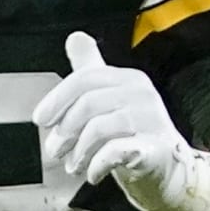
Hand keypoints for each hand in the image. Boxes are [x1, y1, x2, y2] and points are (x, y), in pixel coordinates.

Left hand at [36, 31, 187, 201]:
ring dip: (79, 151)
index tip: (41, 120)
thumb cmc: (134, 136)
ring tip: (74, 165)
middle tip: (55, 150)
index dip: (57, 100)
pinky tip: (92, 173)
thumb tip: (75, 37)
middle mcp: (142, 95)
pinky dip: (97, 165)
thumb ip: (91, 70)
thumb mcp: (110, 98)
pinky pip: (115, 152)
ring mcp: (152, 121)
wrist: (168, 171)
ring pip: (99, 128)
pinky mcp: (156, 149)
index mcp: (129, 79)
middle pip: (89, 103)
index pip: (85, 79)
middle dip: (65, 130)